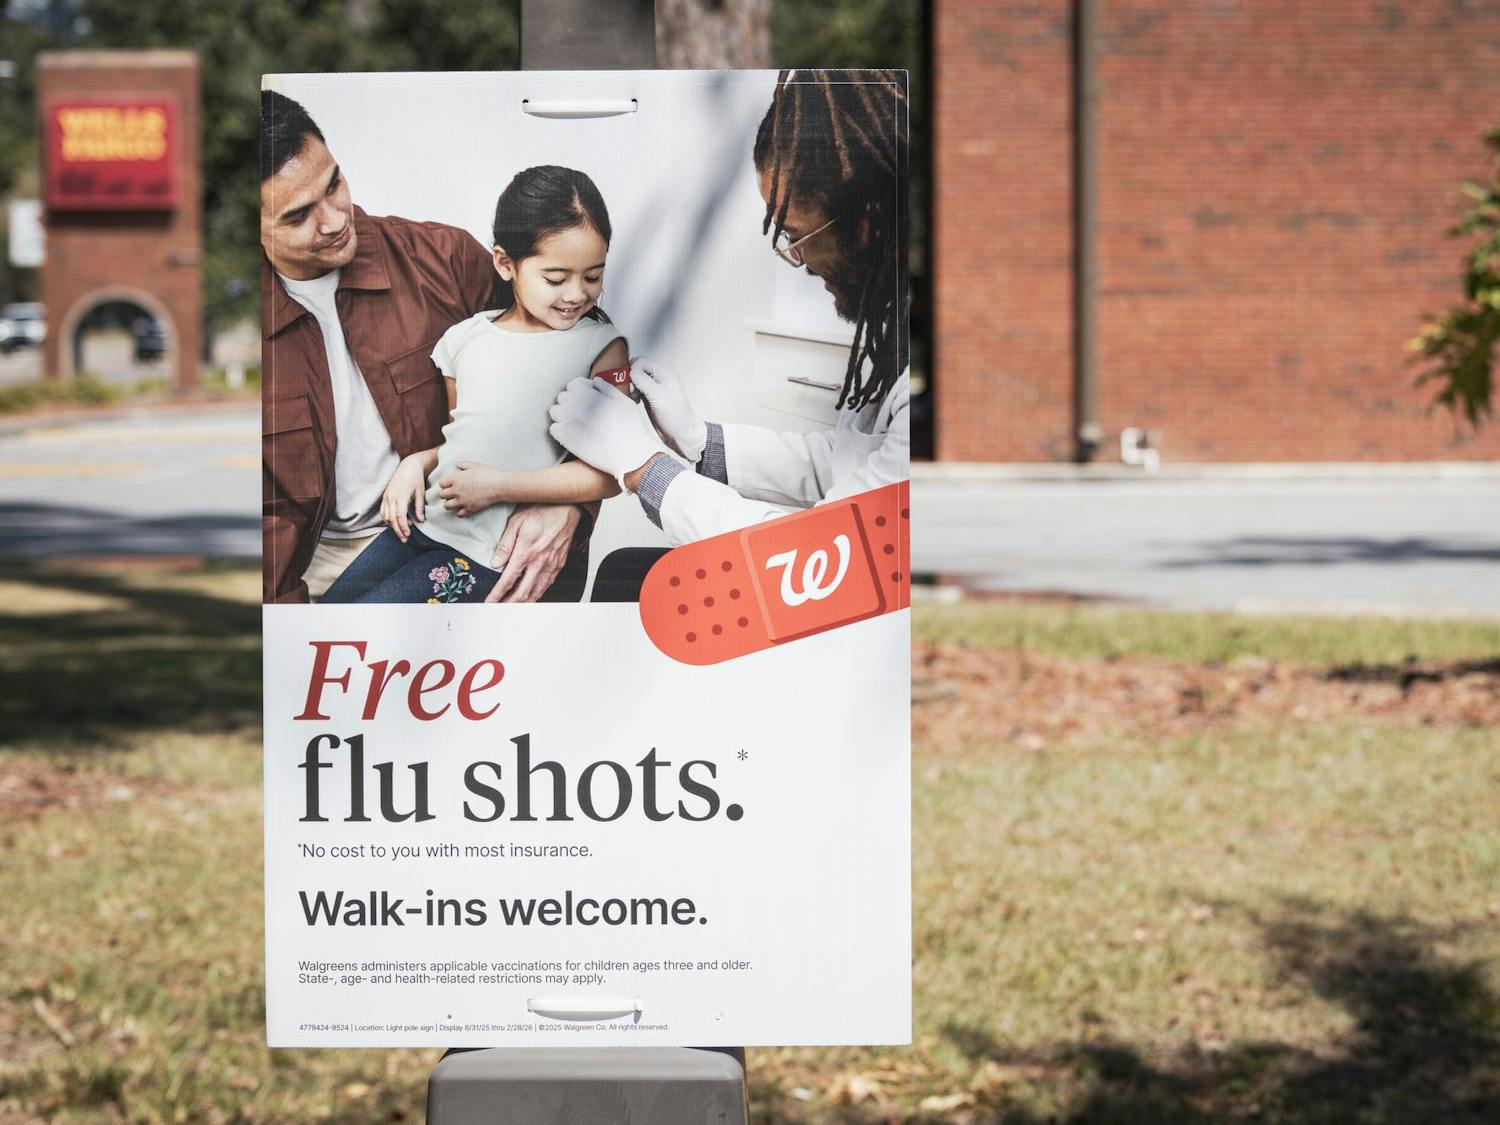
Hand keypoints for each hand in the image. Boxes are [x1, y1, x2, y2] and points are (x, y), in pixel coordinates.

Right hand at [380, 454, 428, 542]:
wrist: (408, 466)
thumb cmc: (416, 478)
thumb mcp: (420, 492)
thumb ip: (419, 507)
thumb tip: (420, 520)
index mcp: (401, 495)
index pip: (399, 516)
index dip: (403, 527)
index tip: (408, 535)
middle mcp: (391, 496)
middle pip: (391, 518)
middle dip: (398, 530)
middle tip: (405, 539)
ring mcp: (386, 496)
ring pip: (385, 516)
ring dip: (393, 525)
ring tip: (403, 531)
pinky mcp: (385, 496)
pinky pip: (383, 511)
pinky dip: (388, 519)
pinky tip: (396, 522)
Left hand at [437, 460, 501, 518]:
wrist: (499, 485)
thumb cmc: (487, 473)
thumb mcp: (474, 465)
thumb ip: (463, 464)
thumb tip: (456, 464)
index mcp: (456, 479)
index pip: (441, 484)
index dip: (445, 484)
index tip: (450, 484)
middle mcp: (456, 491)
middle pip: (442, 495)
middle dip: (445, 494)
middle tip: (452, 493)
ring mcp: (462, 501)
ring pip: (447, 506)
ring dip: (450, 503)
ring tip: (456, 501)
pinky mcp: (470, 509)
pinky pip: (459, 514)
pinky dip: (460, 512)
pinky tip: (464, 508)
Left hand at [483, 503, 581, 602]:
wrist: (567, 508)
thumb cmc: (542, 511)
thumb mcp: (516, 522)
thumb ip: (505, 544)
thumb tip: (495, 563)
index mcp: (526, 553)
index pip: (508, 580)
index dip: (497, 595)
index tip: (489, 603)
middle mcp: (539, 563)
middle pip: (522, 593)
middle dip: (508, 606)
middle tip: (498, 611)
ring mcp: (551, 566)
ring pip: (536, 593)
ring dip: (523, 604)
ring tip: (512, 609)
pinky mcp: (559, 565)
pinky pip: (547, 586)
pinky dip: (537, 595)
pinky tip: (530, 597)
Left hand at [549, 376, 670, 483]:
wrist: (630, 455)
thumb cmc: (631, 428)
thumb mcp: (625, 402)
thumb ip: (608, 388)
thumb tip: (594, 381)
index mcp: (592, 395)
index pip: (573, 385)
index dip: (578, 391)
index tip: (584, 399)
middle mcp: (579, 406)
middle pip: (562, 397)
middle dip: (569, 402)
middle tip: (580, 413)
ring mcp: (571, 422)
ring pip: (554, 411)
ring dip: (562, 415)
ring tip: (573, 422)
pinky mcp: (567, 439)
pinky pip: (554, 429)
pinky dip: (560, 429)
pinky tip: (570, 434)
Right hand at [632, 357, 706, 461]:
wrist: (681, 435)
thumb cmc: (675, 417)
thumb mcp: (658, 396)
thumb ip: (643, 381)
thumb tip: (630, 371)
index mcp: (664, 374)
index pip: (641, 361)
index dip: (633, 370)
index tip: (631, 384)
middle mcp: (659, 379)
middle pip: (638, 368)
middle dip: (630, 378)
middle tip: (631, 391)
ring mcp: (655, 388)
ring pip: (636, 379)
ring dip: (631, 386)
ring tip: (634, 398)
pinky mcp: (651, 398)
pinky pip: (637, 389)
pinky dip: (633, 393)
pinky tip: (635, 401)